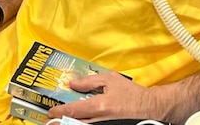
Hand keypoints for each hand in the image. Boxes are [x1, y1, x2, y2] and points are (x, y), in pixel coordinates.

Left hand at [46, 72, 165, 122]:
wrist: (149, 108)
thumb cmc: (131, 93)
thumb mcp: (111, 79)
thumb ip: (90, 81)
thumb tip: (73, 84)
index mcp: (100, 105)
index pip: (74, 110)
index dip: (59, 111)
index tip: (50, 111)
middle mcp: (100, 119)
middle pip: (74, 123)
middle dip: (60, 122)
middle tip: (50, 121)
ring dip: (70, 123)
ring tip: (59, 122)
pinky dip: (81, 124)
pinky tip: (75, 121)